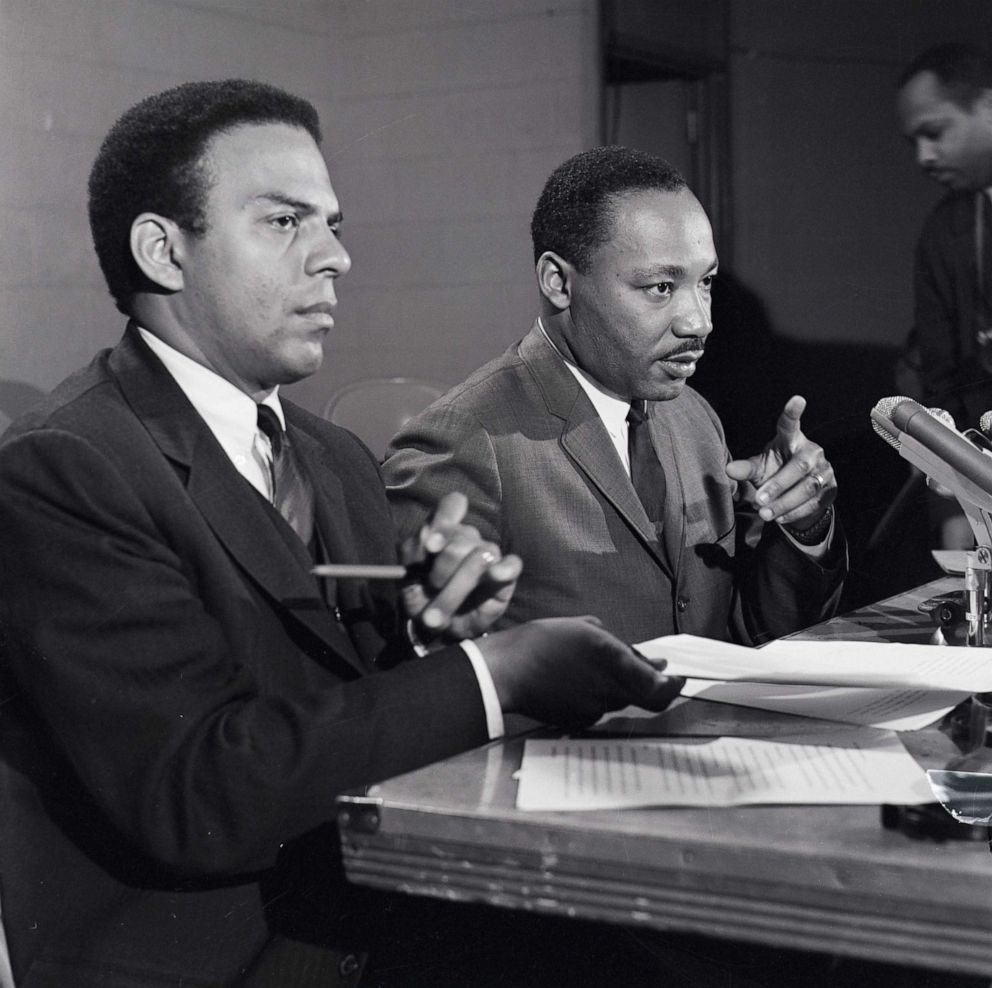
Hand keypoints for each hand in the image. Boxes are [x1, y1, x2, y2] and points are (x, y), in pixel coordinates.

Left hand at [399, 491, 521, 640]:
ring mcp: (488, 555)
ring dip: (456, 588)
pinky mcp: (505, 576)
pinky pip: (512, 564)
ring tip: (438, 615)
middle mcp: (468, 539)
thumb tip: (432, 541)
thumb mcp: (407, 573)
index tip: (431, 546)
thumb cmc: (422, 595)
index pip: (452, 506)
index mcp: (444, 531)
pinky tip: (494, 576)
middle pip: (462, 538)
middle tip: (431, 588)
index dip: (444, 521)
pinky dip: (504, 568)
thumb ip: (414, 551)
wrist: (436, 628)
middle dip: (443, 568)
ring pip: (480, 557)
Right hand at [476, 616, 683, 729]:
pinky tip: (578, 680)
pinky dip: (598, 695)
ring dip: (619, 686)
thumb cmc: (541, 642)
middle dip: (645, 680)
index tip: (679, 677)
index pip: (660, 688)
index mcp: (612, 662)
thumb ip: (618, 643)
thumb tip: (642, 657)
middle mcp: (609, 691)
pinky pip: (599, 708)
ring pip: (620, 700)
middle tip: (645, 665)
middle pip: (642, 695)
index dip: (674, 685)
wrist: (506, 672)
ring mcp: (594, 710)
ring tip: (596, 666)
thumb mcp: (583, 628)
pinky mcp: (579, 721)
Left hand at [725, 395, 835, 529]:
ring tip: (764, 513)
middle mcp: (811, 451)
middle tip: (758, 499)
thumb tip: (729, 470)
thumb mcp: (759, 468)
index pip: (790, 425)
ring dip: (784, 503)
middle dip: (778, 485)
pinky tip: (779, 517)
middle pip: (799, 466)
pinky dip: (794, 512)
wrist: (797, 494)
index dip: (793, 413)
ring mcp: (824, 470)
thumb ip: (745, 468)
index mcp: (791, 440)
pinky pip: (814, 503)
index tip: (797, 399)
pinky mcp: (831, 489)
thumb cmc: (776, 471)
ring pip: (807, 487)